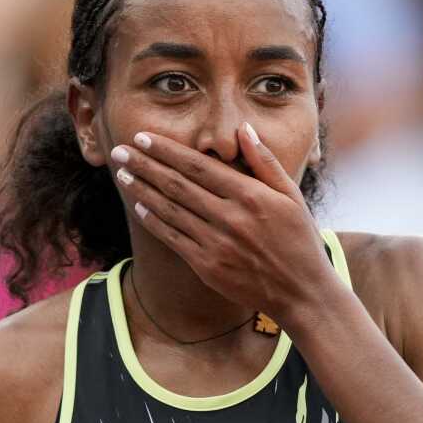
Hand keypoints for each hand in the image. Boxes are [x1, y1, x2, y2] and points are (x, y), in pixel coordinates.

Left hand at [110, 123, 335, 323]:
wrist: (302, 293)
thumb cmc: (300, 241)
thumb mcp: (292, 196)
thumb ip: (266, 161)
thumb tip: (244, 130)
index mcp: (251, 195)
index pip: (199, 165)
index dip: (167, 150)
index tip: (143, 137)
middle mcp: (230, 217)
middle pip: (177, 184)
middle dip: (145, 164)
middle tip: (119, 150)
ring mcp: (217, 243)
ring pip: (170, 210)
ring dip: (142, 190)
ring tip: (123, 173)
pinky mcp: (208, 266)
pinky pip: (173, 239)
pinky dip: (154, 221)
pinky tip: (139, 207)